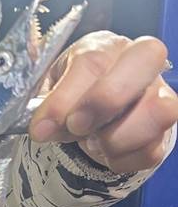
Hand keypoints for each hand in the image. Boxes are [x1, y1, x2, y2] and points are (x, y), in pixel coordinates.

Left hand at [35, 30, 176, 187]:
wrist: (96, 117)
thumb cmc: (77, 93)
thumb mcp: (55, 88)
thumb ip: (50, 103)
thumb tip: (42, 128)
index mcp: (109, 46)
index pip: (94, 60)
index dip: (69, 95)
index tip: (45, 124)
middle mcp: (143, 62)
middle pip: (145, 60)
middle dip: (106, 100)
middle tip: (76, 127)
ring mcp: (160, 96)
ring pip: (158, 111)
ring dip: (117, 138)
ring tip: (93, 142)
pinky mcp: (163, 134)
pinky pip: (150, 151)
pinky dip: (122, 161)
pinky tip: (106, 153)